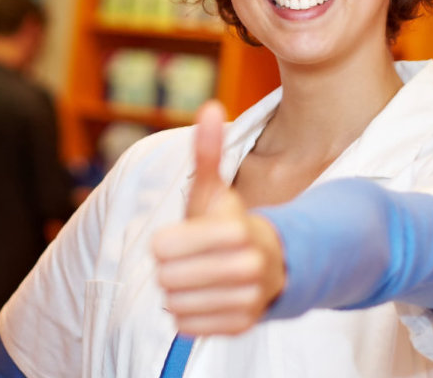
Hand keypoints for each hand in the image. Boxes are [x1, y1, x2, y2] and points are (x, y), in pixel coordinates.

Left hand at [151, 102, 285, 335]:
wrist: (269, 265)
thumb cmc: (228, 224)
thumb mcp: (213, 190)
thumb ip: (206, 153)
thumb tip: (210, 106)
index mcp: (238, 230)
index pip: (163, 248)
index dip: (165, 243)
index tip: (180, 239)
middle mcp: (249, 267)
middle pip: (167, 278)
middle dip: (171, 268)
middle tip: (189, 260)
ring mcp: (248, 299)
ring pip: (174, 303)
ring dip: (177, 292)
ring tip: (198, 278)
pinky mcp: (241, 326)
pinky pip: (185, 325)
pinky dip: (187, 314)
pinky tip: (205, 298)